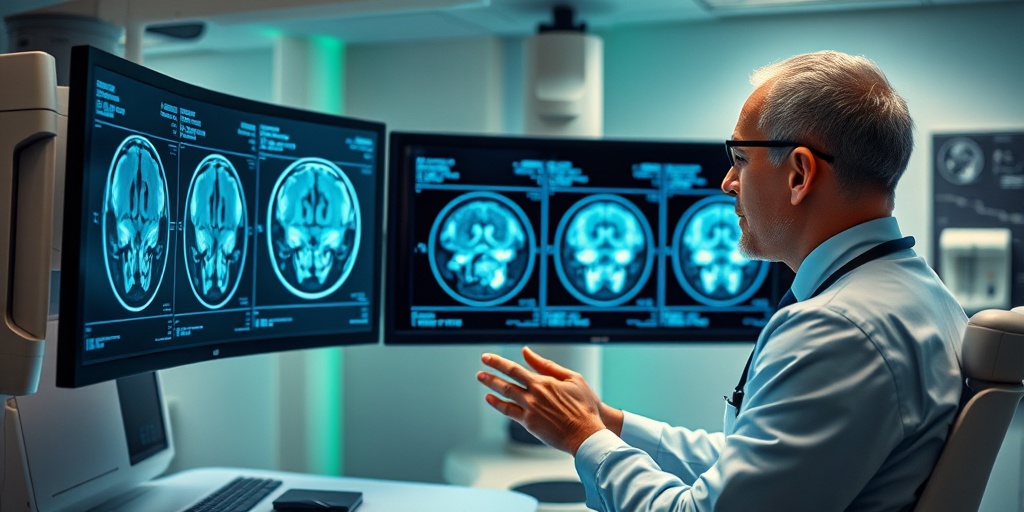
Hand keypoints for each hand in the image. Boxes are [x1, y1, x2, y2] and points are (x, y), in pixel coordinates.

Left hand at [477, 346, 606, 454]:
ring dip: (492, 386)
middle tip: (480, 368)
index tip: (487, 357)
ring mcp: (530, 410)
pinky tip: (491, 399)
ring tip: (482, 379)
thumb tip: (527, 352)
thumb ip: (546, 365)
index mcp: (543, 382)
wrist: (586, 433)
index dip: (499, 363)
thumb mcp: (572, 378)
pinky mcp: (530, 424)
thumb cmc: (584, 405)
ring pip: (506, 395)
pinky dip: (498, 405)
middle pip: (507, 382)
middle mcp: (533, 396)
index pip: (515, 369)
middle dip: (491, 374)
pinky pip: (509, 412)